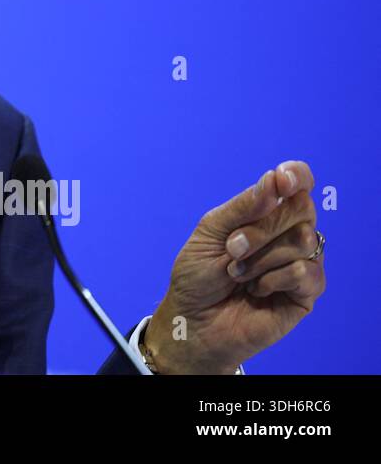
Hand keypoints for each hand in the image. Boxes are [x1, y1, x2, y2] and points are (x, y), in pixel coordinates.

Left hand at [143, 160, 325, 373]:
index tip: (283, 179)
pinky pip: (306, 272)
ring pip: (304, 239)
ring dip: (261, 257)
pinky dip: (274, 278)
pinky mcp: (306, 293)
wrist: (192, 321)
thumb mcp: (210, 232)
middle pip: (301, 208)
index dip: (296, 176)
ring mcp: (300, 262)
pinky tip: (257, 290)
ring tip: (237, 274)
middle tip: (232, 248)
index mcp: (264, 212)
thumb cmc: (197, 275)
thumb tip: (275, 181)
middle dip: (260, 228)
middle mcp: (287, 233)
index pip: (296, 183)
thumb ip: (243, 208)